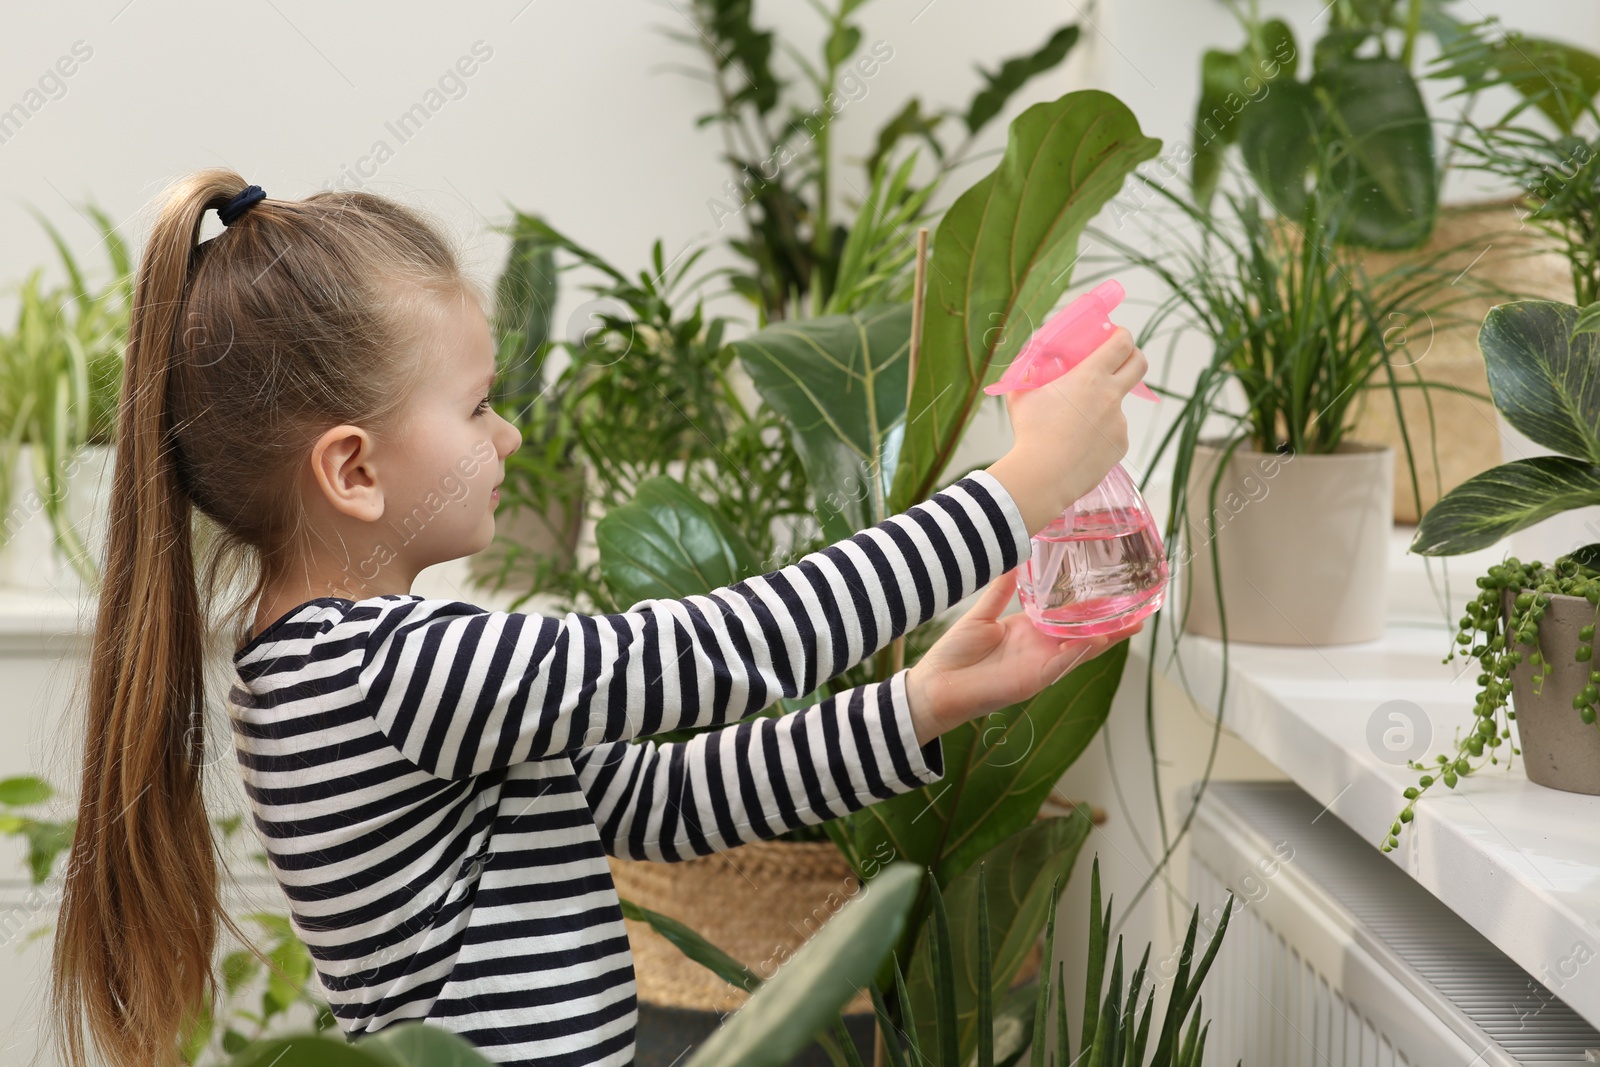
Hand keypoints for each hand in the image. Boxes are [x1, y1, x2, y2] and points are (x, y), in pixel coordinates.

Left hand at [905, 568, 1143, 746]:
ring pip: (1081, 650)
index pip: (1068, 618)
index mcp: (1028, 631)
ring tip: (1132, 623)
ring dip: (1106, 638)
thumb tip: (1012, 559)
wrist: (935, 686)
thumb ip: (1000, 591)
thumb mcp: (981, 615)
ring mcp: (1039, 665)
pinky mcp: (1032, 680)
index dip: (1092, 608)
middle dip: (1113, 625)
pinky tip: (1096, 639)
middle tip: (1141, 610)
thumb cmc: (954, 655)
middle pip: (1085, 635)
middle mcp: (1039, 649)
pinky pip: (1061, 664)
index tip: (1115, 592)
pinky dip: (1078, 651)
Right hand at [995, 327, 1146, 528]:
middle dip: (1133, 356)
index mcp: (1090, 377)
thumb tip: (1029, 370)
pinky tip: (1079, 445)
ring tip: (1074, 426)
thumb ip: (1028, 377)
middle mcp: (1111, 396)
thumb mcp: (1022, 396)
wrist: (1043, 476)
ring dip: (1102, 408)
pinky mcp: (1120, 445)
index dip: (1122, 335)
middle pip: (1139, 365)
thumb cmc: (1031, 433)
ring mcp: (1119, 422)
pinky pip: (1113, 433)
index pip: (1121, 344)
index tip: (1115, 335)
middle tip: (1119, 360)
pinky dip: (1100, 434)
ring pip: (1116, 406)